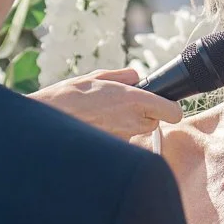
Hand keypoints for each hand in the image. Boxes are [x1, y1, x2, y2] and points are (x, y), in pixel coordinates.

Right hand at [34, 69, 182, 141]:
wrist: (50, 116)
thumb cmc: (72, 95)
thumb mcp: (99, 76)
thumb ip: (124, 76)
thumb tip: (137, 76)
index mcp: (133, 99)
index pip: (173, 112)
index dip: (169, 108)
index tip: (162, 104)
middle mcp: (132, 121)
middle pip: (155, 122)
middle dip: (146, 114)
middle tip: (124, 106)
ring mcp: (124, 137)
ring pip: (138, 131)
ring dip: (130, 124)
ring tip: (107, 114)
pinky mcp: (113, 148)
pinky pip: (123, 140)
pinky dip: (116, 133)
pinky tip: (100, 125)